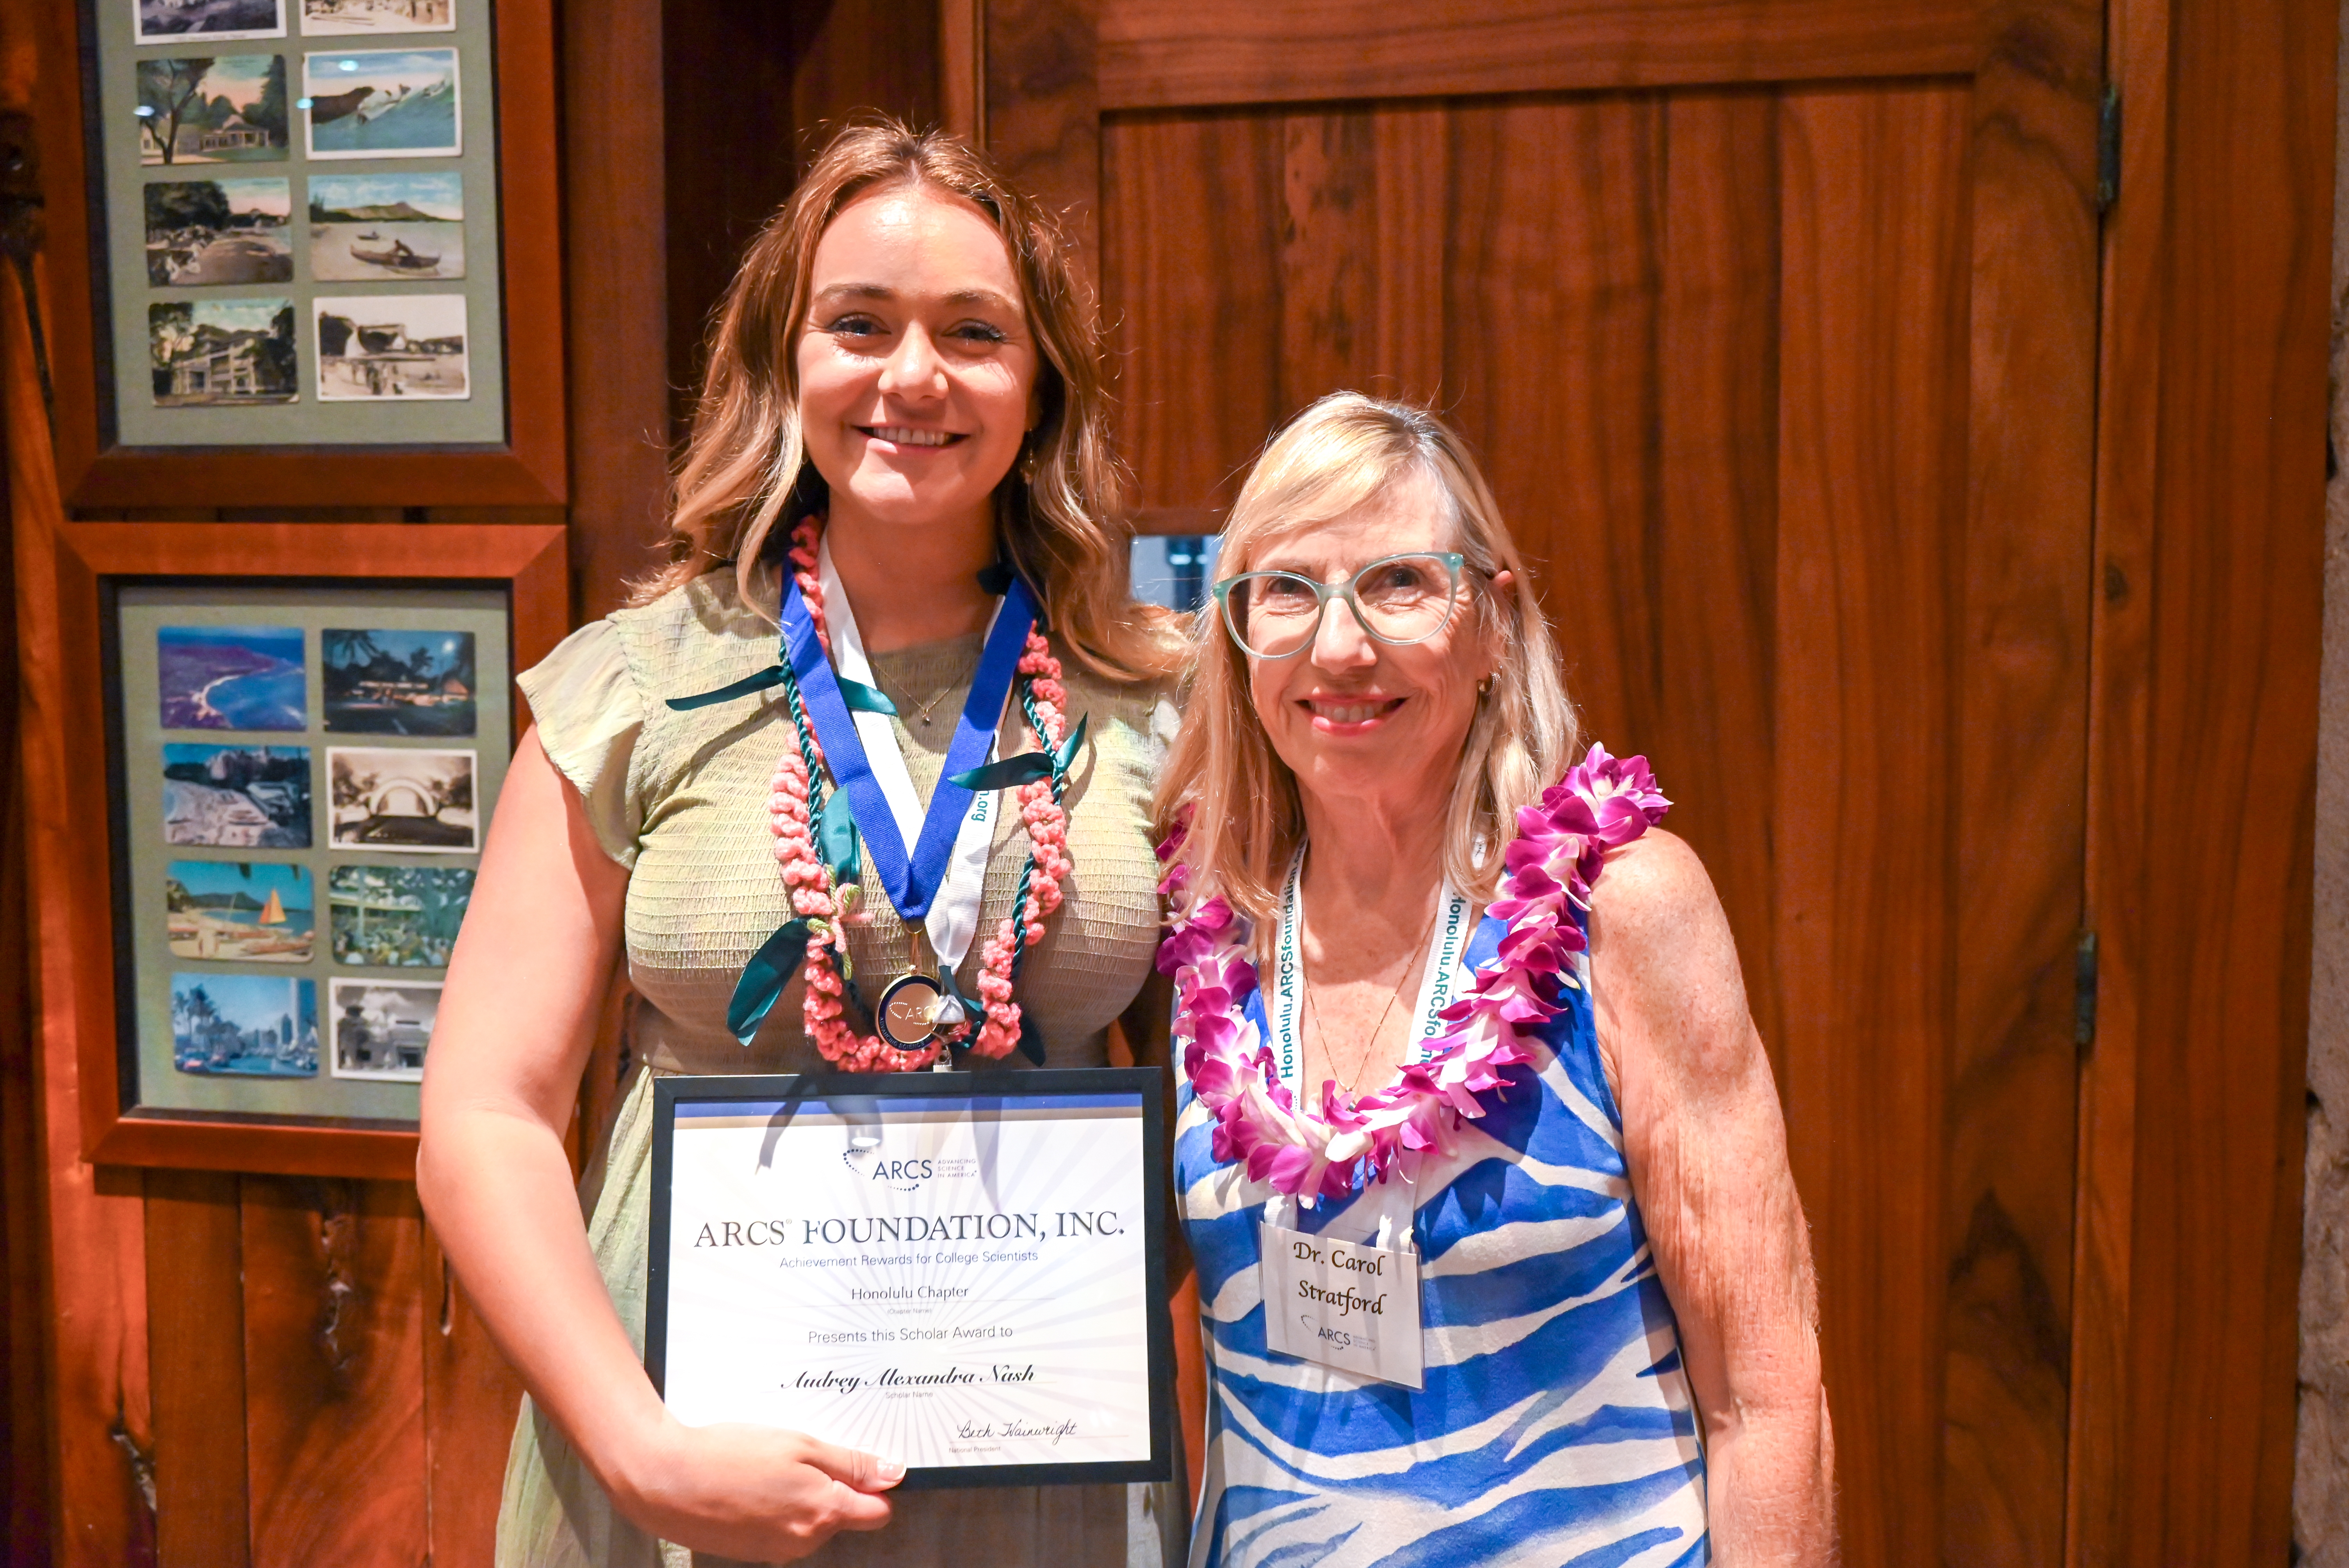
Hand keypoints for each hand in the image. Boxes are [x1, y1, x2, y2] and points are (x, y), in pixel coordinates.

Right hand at [607, 1417, 901, 1560]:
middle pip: (843, 1517)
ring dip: (801, 1496)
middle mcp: (805, 1541)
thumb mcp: (799, 1444)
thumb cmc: (729, 1455)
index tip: (858, 1464)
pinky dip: (776, 1507)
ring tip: (769, 1466)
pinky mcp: (754, 1552)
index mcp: (823, 1513)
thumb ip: (849, 1463)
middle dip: (833, 1487)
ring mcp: (777, 1551)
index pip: (878, 1513)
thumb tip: (893, 1474)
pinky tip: (752, 1484)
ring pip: (811, 1523)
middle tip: (801, 1454)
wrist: (666, 1481)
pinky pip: (782, 1529)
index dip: (874, 1486)